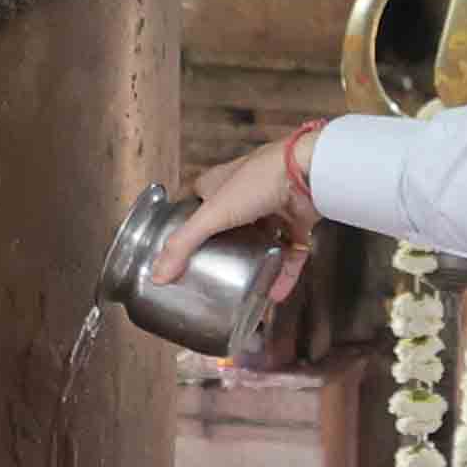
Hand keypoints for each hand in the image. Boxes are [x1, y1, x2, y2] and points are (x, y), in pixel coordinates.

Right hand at [158, 132, 318, 288]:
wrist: (308, 173)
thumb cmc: (258, 180)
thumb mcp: (212, 214)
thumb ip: (184, 244)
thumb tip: (158, 274)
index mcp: (219, 184)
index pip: (195, 202)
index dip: (186, 222)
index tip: (178, 248)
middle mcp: (246, 194)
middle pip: (228, 225)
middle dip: (222, 249)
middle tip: (211, 274)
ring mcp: (273, 208)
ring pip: (261, 241)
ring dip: (255, 265)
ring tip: (244, 290)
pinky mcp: (297, 221)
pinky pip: (288, 253)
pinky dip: (283, 274)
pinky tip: (276, 293)